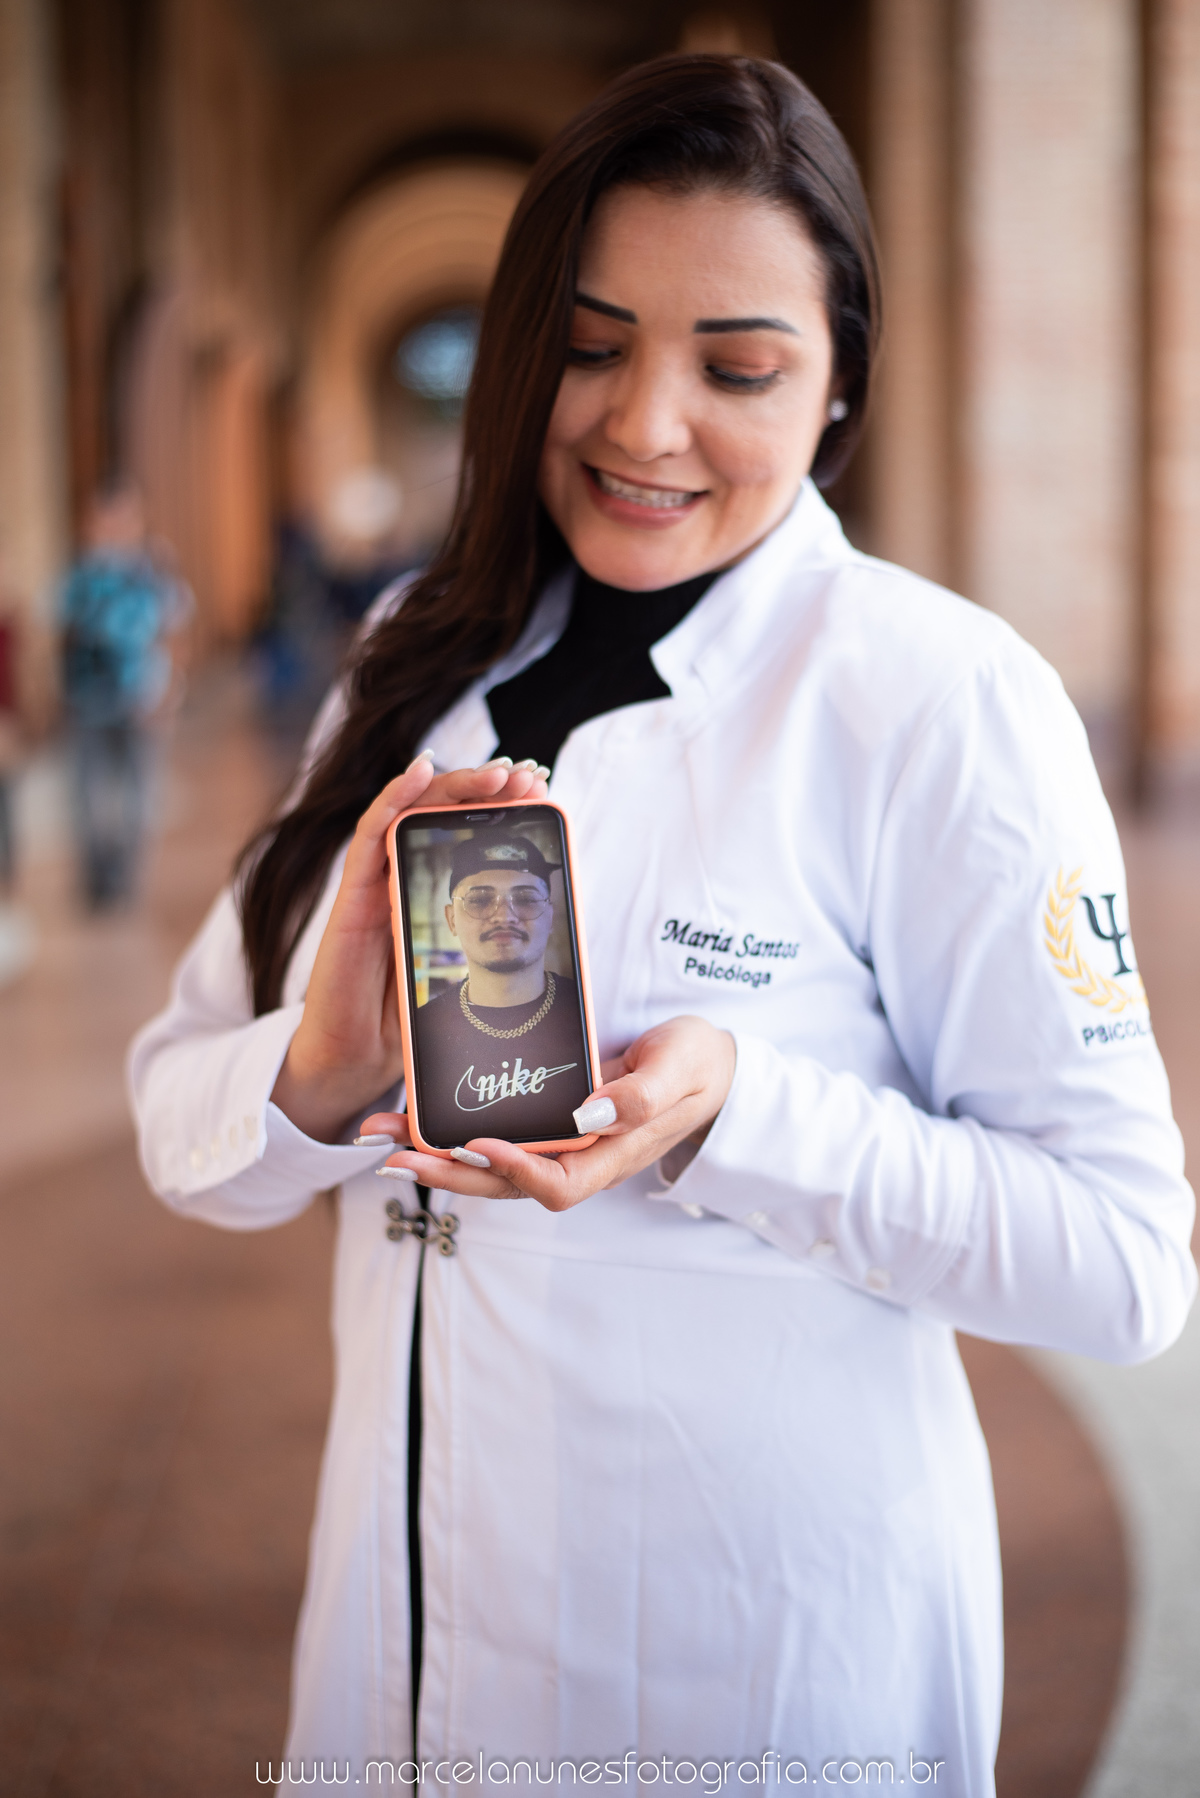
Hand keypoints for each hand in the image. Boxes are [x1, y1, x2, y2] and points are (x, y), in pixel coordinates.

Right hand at [271, 755, 549, 1142]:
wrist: (359, 1058)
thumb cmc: (408, 1015)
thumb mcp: (463, 968)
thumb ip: (490, 935)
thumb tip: (545, 904)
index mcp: (431, 889)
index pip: (467, 830)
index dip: (502, 806)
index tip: (542, 791)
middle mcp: (402, 875)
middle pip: (443, 811)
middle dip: (487, 786)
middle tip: (527, 775)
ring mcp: (375, 881)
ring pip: (412, 811)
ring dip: (454, 783)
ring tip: (497, 772)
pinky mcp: (351, 894)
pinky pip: (369, 835)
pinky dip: (393, 798)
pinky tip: (420, 771)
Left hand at [362, 1015, 735, 1210]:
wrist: (706, 1063)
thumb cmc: (698, 1063)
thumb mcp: (681, 1066)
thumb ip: (642, 1095)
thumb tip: (589, 1113)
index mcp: (613, 1154)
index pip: (557, 1183)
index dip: (516, 1170)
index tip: (479, 1145)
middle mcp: (580, 1159)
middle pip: (506, 1184)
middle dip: (449, 1173)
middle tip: (397, 1156)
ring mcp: (561, 1144)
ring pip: (491, 1167)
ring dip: (437, 1157)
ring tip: (384, 1140)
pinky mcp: (548, 1123)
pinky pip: (495, 1138)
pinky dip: (452, 1134)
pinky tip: (414, 1119)